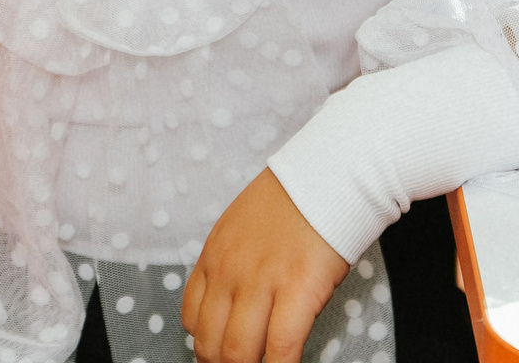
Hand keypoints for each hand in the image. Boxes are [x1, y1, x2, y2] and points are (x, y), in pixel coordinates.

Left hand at [183, 169, 349, 362]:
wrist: (327, 174)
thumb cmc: (293, 200)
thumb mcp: (240, 226)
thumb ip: (230, 263)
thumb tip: (233, 303)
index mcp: (214, 255)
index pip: (191, 317)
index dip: (204, 344)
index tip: (218, 353)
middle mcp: (230, 272)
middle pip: (210, 341)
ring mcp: (262, 281)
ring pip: (239, 351)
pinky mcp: (298, 289)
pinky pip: (281, 347)